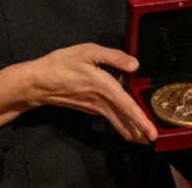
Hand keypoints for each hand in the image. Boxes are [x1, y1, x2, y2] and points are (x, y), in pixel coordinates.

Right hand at [0, 43, 157, 143]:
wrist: (38, 82)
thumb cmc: (62, 64)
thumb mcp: (88, 51)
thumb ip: (113, 57)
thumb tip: (135, 65)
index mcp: (104, 86)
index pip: (127, 106)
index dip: (141, 119)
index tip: (152, 133)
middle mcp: (101, 101)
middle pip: (124, 120)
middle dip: (139, 132)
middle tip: (153, 140)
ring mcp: (94, 108)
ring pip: (117, 121)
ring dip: (131, 130)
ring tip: (143, 137)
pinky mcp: (89, 109)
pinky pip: (109, 117)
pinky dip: (120, 122)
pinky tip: (127, 121)